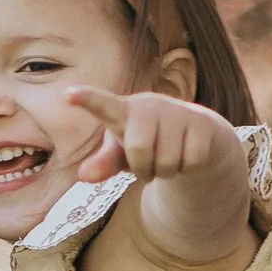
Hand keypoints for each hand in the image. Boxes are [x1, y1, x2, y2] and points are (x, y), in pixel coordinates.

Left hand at [65, 89, 242, 185]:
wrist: (195, 136)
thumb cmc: (148, 143)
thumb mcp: (123, 155)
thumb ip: (104, 164)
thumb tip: (84, 176)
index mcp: (124, 111)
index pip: (102, 105)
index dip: (87, 100)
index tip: (68, 95)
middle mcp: (150, 105)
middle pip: (139, 149)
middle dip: (144, 168)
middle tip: (148, 164)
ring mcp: (178, 111)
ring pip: (168, 160)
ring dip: (166, 171)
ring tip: (168, 157)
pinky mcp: (203, 122)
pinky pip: (191, 161)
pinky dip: (187, 168)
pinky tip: (187, 154)